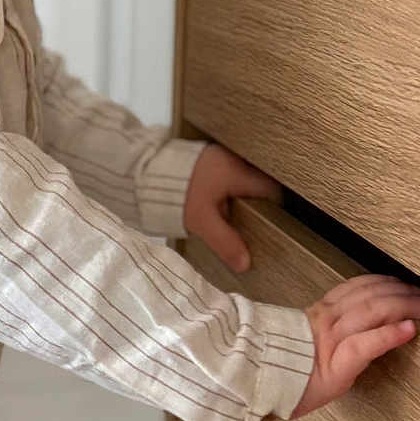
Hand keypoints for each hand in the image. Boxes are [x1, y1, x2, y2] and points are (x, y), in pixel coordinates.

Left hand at [183, 144, 280, 272]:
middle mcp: (234, 161)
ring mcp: (221, 156)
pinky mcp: (208, 158)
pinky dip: (228, 189)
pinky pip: (228, 174)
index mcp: (238, 174)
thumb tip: (245, 264)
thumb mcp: (201, 220)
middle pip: (259, 184)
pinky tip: (220, 203)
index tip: (273, 225)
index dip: (276, 209)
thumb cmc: (174, 194)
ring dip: (241, 196)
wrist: (143, 172)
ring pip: (243, 179)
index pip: (271, 191)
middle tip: (255, 224)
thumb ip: (225, 242)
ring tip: (236, 217)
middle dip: (258, 204)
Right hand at [291, 276, 419, 417]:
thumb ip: (329, 329)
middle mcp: (327, 320)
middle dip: (408, 293)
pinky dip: (389, 334)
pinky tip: (409, 330)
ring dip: (409, 307)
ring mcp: (331, 340)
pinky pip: (365, 344)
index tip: (408, 285)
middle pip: (373, 295)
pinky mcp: (336, 365)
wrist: (256, 385)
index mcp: (320, 314)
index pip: (359, 287)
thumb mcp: (305, 341)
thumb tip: (355, 327)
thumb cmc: (281, 369)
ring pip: (374, 312)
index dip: (388, 283)